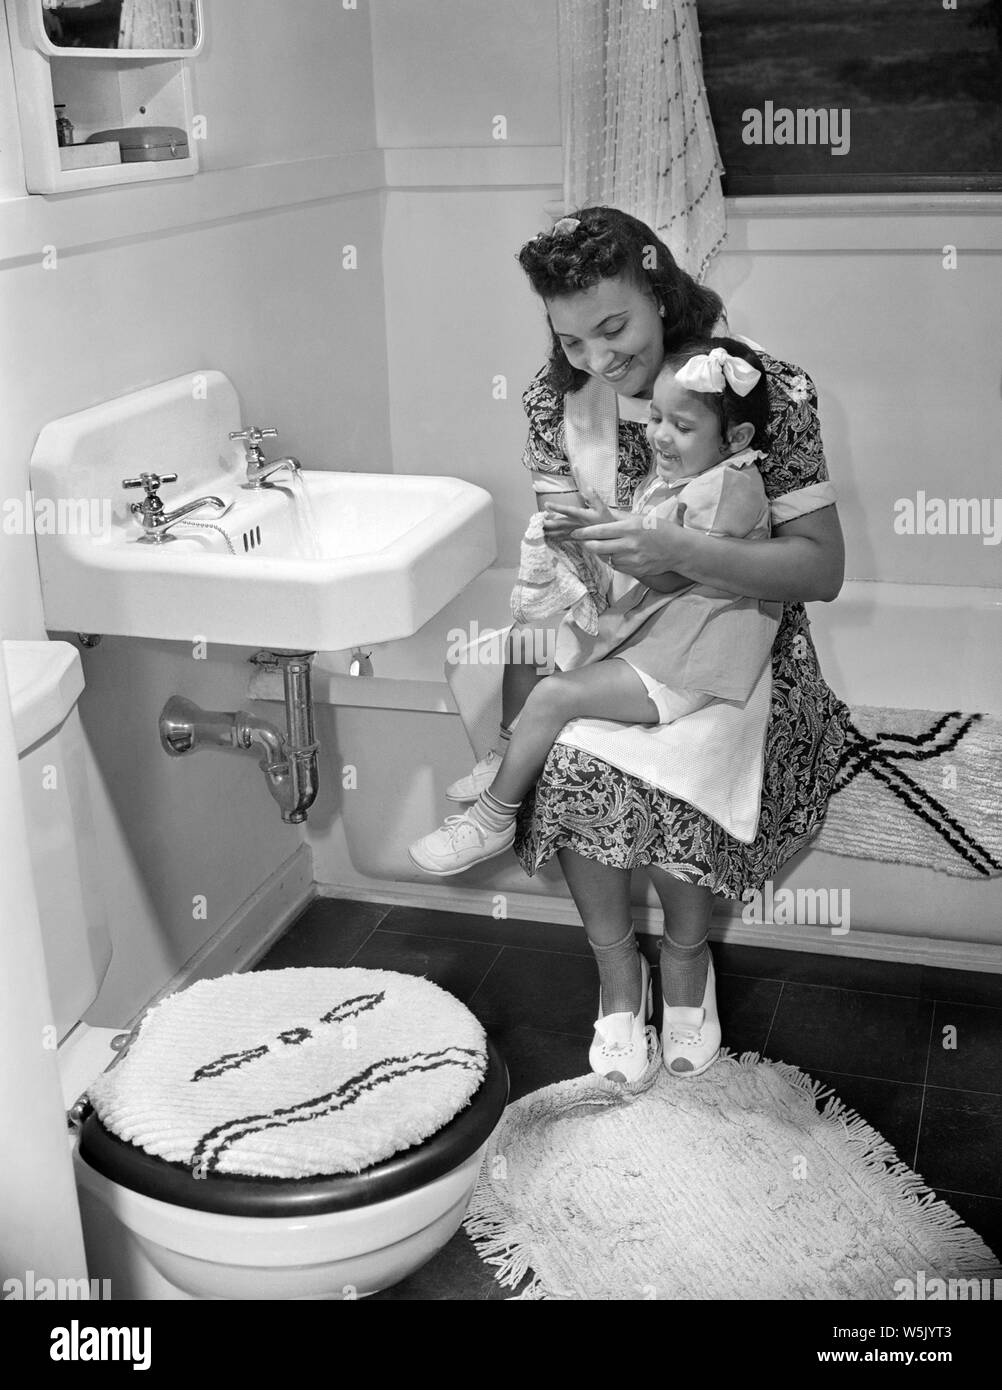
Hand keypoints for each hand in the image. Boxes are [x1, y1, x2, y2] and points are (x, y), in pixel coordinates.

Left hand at [540, 488, 616, 540]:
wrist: (611, 536)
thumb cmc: (605, 520)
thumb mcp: (602, 507)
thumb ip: (594, 496)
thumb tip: (588, 487)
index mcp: (583, 515)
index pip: (568, 510)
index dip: (557, 508)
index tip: (547, 504)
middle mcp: (578, 525)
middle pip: (560, 524)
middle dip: (548, 523)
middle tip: (538, 522)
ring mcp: (576, 532)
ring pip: (560, 532)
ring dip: (549, 532)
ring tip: (538, 530)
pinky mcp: (576, 538)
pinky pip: (563, 539)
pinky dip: (554, 538)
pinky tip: (546, 537)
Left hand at [572, 498, 692, 577]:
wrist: (678, 549)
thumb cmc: (659, 529)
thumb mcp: (639, 518)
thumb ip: (618, 517)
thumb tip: (598, 509)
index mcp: (630, 528)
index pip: (600, 531)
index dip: (584, 533)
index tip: (575, 533)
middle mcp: (629, 544)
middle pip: (598, 547)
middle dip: (587, 545)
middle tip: (583, 541)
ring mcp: (632, 559)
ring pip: (606, 558)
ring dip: (601, 553)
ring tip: (602, 546)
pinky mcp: (635, 570)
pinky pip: (616, 566)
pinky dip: (613, 560)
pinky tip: (616, 554)